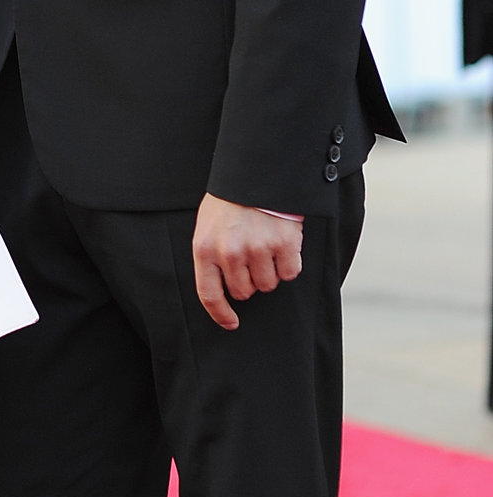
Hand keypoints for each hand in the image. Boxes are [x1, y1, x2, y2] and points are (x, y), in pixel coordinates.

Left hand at [192, 193, 302, 329]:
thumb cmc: (230, 202)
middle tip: (251, 258)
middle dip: (248, 281)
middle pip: (243, 292)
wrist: (256, 173)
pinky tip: (282, 244)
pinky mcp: (284, 244)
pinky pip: (290, 273)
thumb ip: (211, 256)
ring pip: (268, 285)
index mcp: (205, 248)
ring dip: (269, 272)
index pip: (209, 294)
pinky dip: (289, 263)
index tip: (231, 323)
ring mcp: (258, 249)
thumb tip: (222, 290)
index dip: (221, 314)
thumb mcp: (207, 226)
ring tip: (265, 246)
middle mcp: (230, 253)